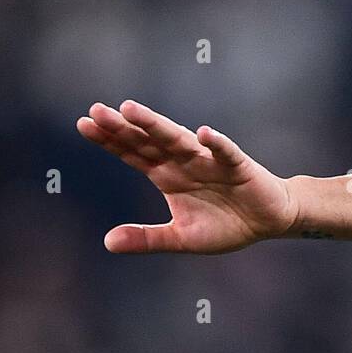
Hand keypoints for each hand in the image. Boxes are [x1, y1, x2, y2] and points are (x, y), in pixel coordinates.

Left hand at [76, 100, 297, 253]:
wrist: (268, 221)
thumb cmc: (225, 224)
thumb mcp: (181, 238)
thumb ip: (146, 239)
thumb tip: (106, 242)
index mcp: (168, 176)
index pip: (133, 154)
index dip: (110, 140)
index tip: (83, 124)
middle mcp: (184, 163)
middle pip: (149, 141)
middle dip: (125, 127)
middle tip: (97, 110)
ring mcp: (210, 161)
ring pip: (180, 140)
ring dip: (158, 125)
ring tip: (134, 110)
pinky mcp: (239, 167)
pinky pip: (227, 153)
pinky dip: (217, 144)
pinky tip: (204, 133)